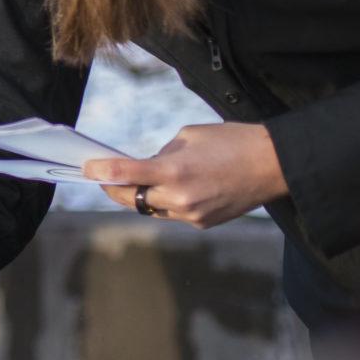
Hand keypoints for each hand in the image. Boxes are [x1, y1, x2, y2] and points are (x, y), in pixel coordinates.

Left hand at [85, 122, 287, 228]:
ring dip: (139, 196)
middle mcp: (180, 198)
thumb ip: (162, 154)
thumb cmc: (232, 141)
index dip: (100, 171)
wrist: (273, 165)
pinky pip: (173, 214)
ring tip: (131, 183)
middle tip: (102, 178)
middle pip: (131, 199)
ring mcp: (192, 215)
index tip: (86, 168)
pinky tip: (166, 189)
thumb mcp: (189, 136)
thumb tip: (145, 166)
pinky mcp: (204, 223)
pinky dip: (164, 202)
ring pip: (151, 209)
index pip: (125, 174)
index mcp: (174, 171)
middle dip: (113, 188)